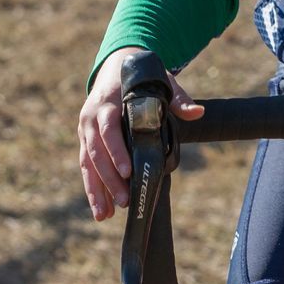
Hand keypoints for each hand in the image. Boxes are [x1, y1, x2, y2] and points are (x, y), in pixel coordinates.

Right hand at [77, 46, 202, 221]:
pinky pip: (86, 169)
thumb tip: (198, 113)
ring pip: (87, 164)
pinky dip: (93, 190)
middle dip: (110, 179)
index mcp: (107, 101)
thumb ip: (178, 99)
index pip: (108, 127)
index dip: (116, 151)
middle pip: (97, 152)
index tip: (128, 171)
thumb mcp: (161, 81)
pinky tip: (101, 211)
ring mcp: (85, 131)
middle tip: (125, 200)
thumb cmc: (140, 78)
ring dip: (97, 191)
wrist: (114, 68)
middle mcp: (90, 117)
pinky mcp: (85, 142)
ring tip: (106, 215)